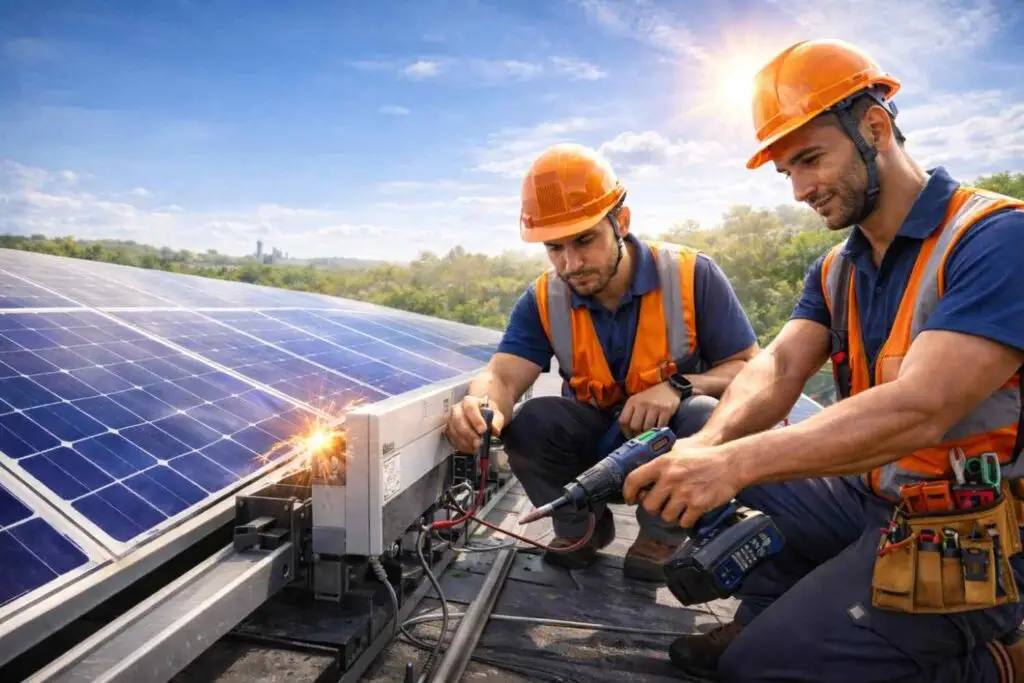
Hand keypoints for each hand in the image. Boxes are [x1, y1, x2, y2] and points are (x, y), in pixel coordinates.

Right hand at [444, 396, 504, 453]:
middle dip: (468, 433)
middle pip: (458, 419)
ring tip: (476, 448)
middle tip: (478, 443)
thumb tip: (495, 430)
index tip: (483, 430)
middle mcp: (456, 408)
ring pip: (453, 431)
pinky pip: (451, 439)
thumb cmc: (487, 414)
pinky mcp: (448, 430)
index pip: (470, 407)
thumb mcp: (496, 416)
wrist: (481, 416)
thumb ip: (496, 422)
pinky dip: (461, 446)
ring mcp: (450, 419)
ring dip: (465, 441)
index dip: (476, 419)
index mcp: (469, 401)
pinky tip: (470, 449)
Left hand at [618, 381, 681, 437]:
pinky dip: (659, 432)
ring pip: (647, 429)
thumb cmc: (651, 397)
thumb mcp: (638, 400)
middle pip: (634, 427)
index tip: (630, 436)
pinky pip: (660, 427)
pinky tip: (659, 432)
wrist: (670, 388)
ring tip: (649, 436)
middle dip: (637, 435)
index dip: (625, 432)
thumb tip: (627, 430)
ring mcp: (654, 407)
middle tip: (640, 439)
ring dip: (648, 435)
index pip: (623, 421)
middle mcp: (642, 404)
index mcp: (632, 401)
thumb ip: (631, 412)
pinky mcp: (666, 410)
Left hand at [622, 442, 742, 528]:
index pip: (633, 480)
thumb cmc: (703, 458)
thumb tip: (640, 483)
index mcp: (662, 463)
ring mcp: (684, 492)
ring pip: (666, 516)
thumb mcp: (677, 454)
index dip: (628, 493)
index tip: (630, 499)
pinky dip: (686, 520)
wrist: (731, 463)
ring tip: (681, 505)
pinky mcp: (698, 505)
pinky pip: (683, 522)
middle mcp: (670, 478)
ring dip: (672, 514)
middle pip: (648, 505)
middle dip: (654, 507)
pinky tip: (692, 510)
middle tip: (662, 504)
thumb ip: (658, 466)